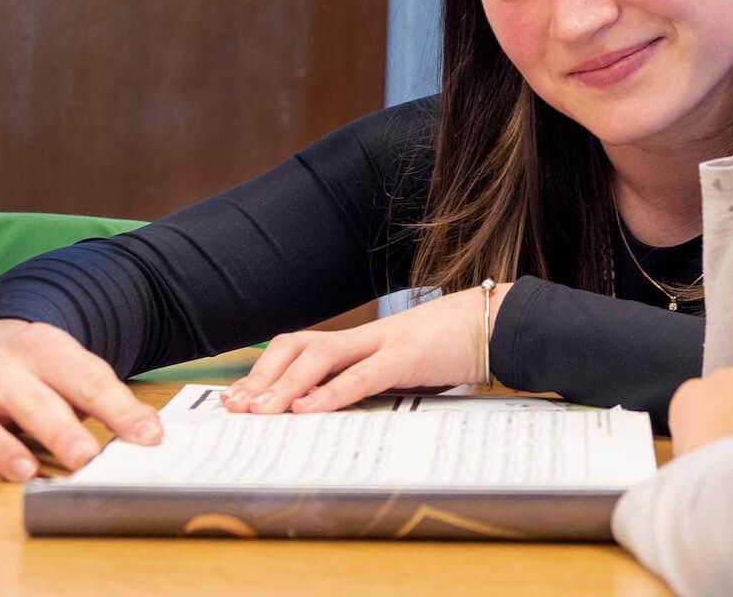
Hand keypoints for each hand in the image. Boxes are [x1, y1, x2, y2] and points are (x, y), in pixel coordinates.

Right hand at [0, 319, 162, 479]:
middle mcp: (0, 366)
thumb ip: (108, 400)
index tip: (148, 437)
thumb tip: (149, 435)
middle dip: (60, 431)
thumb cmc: (40, 370)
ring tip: (27, 471)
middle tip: (86, 458)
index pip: (88, 379)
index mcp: (46, 347)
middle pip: (32, 399)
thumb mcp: (77, 370)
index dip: (120, 410)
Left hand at [221, 283, 511, 414]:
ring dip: (285, 386)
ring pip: (319, 357)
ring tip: (260, 412)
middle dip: (262, 377)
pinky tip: (308, 410)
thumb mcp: (406, 365)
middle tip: (234, 408)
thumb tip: (339, 411)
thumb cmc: (453, 347)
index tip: (235, 398)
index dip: (264, 371)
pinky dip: (331, 393)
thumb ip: (373, 380)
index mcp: (362, 339)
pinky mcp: (409, 356)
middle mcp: (365, 336)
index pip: (300, 346)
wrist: (497, 321)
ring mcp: (385, 342)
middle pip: (297, 345)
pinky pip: (362, 375)